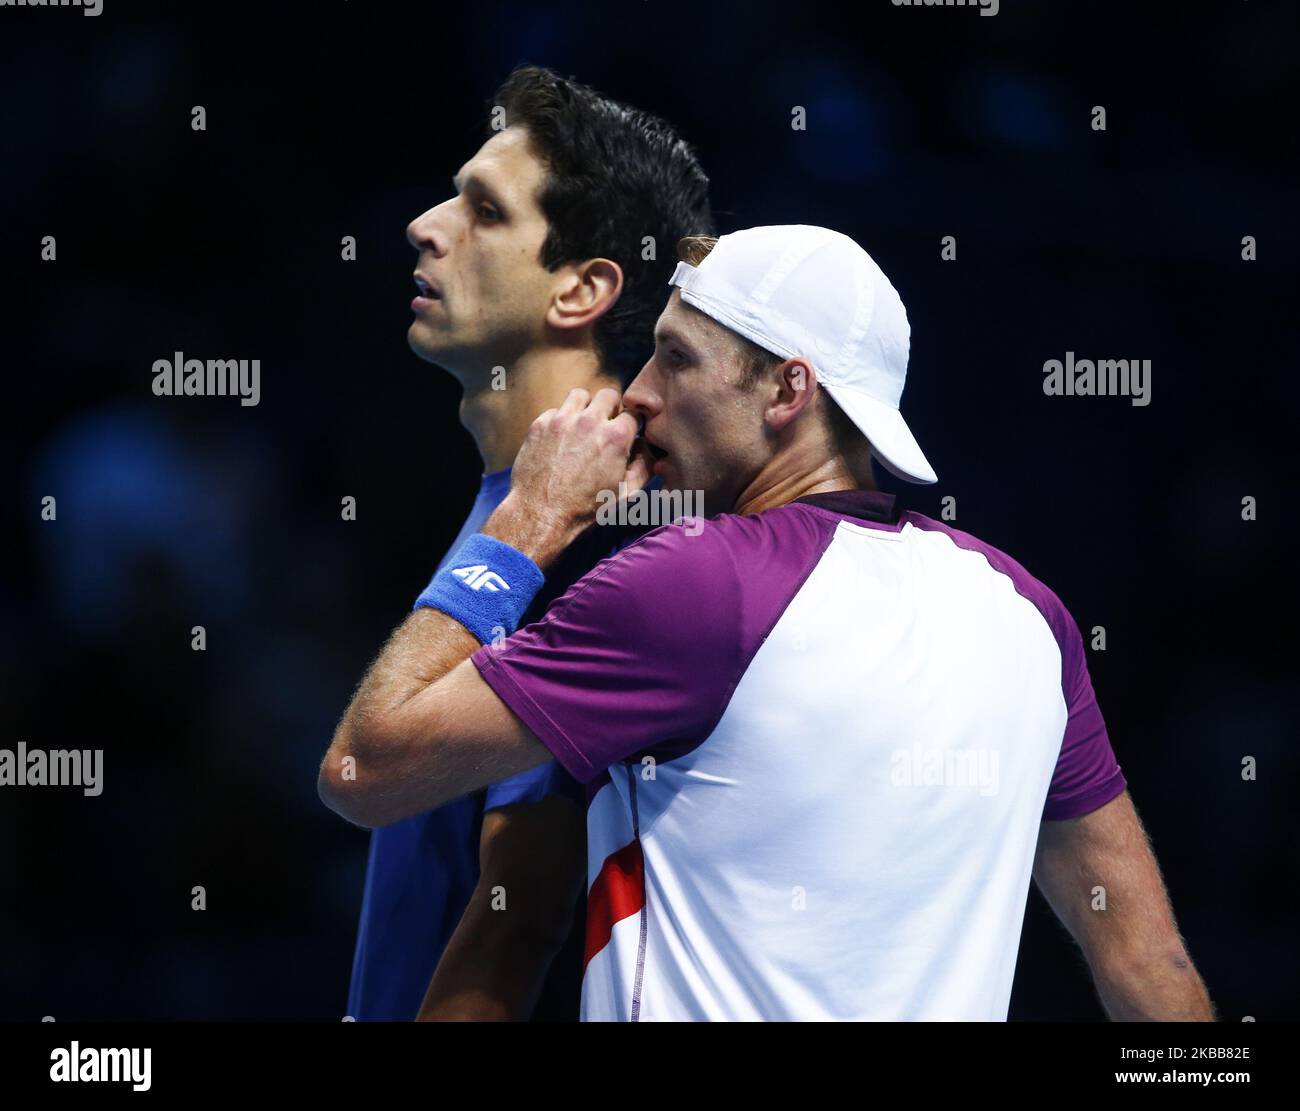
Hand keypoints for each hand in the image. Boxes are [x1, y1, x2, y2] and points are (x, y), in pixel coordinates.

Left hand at [483, 387, 650, 568]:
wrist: (541, 514)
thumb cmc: (585, 508)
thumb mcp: (625, 494)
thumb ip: (644, 467)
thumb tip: (646, 449)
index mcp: (616, 437)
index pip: (634, 414)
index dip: (632, 424)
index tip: (627, 432)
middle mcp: (591, 421)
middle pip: (609, 395)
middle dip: (611, 408)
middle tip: (606, 425)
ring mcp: (563, 420)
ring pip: (580, 395)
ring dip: (585, 407)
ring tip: (582, 425)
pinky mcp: (541, 424)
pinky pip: (556, 410)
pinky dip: (561, 420)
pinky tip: (560, 438)